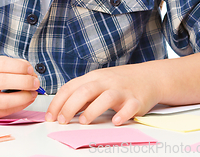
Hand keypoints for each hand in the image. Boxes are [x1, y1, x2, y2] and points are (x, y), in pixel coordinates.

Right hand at [0, 56, 39, 118]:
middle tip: (35, 81)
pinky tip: (27, 99)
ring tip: (33, 92)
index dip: (19, 66)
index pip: (1, 65)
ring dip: (24, 96)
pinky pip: (6, 111)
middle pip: (3, 82)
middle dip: (24, 82)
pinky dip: (20, 105)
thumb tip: (29, 70)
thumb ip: (9, 65)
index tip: (30, 69)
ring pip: (5, 101)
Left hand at [45, 64, 161, 125]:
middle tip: (62, 121)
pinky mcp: (136, 100)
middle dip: (70, 106)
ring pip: (105, 97)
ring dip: (93, 110)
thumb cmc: (119, 82)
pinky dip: (122, 114)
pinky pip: (129, 107)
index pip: (71, 87)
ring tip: (84, 121)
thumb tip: (62, 109)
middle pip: (85, 91)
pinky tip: (115, 121)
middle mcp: (106, 82)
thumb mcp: (98, 83)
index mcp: (93, 78)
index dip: (58, 102)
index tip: (50, 116)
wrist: (149, 77)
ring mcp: (122, 90)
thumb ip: (82, 94)